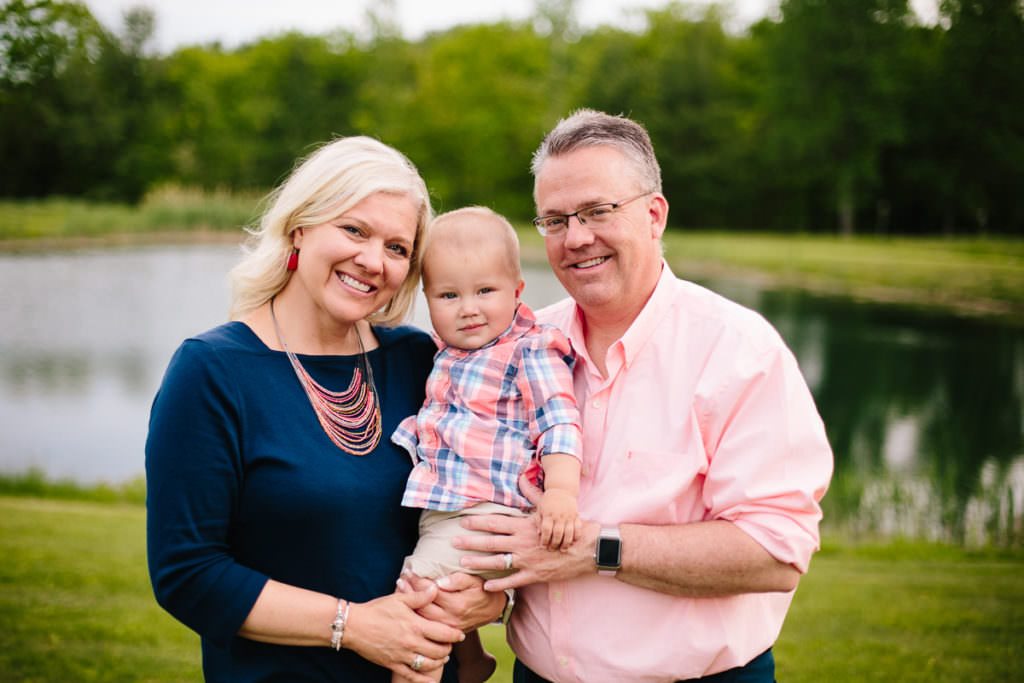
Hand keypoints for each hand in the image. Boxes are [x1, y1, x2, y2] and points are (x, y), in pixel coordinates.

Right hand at [343, 583, 463, 682]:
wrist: (354, 625)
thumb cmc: (376, 610)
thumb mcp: (399, 599)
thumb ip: (420, 596)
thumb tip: (436, 588)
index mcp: (415, 625)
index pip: (443, 633)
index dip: (455, 634)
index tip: (460, 634)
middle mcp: (411, 642)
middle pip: (439, 650)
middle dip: (449, 648)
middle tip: (451, 644)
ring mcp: (402, 655)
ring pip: (429, 664)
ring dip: (439, 661)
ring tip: (443, 656)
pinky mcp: (392, 665)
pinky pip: (412, 676)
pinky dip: (424, 679)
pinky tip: (432, 679)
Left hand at [398, 571, 504, 630]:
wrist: (493, 609)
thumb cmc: (482, 590)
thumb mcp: (473, 580)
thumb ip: (457, 580)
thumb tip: (439, 582)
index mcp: (457, 605)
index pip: (431, 591)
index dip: (418, 580)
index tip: (409, 571)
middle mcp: (450, 619)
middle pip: (423, 605)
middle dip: (409, 591)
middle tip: (400, 579)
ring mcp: (447, 628)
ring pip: (422, 617)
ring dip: (410, 603)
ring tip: (400, 589)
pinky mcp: (446, 632)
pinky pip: (426, 623)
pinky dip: (415, 612)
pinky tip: (408, 603)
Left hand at [454, 475, 597, 591]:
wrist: (587, 548)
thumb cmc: (568, 525)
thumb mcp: (549, 507)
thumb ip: (532, 493)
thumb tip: (522, 476)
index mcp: (524, 525)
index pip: (495, 522)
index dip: (477, 522)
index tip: (463, 521)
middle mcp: (521, 543)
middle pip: (490, 542)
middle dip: (470, 542)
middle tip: (454, 542)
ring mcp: (527, 561)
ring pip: (497, 562)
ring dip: (478, 563)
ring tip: (462, 564)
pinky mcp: (534, 575)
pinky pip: (512, 581)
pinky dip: (498, 585)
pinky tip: (486, 586)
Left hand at [536, 489, 580, 549]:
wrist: (561, 489)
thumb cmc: (548, 500)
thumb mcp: (540, 509)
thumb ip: (538, 521)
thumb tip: (539, 534)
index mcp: (548, 514)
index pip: (546, 530)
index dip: (544, 539)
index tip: (543, 545)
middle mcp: (559, 516)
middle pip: (557, 533)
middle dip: (554, 543)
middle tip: (552, 549)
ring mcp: (569, 516)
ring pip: (569, 532)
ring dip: (566, 543)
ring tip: (563, 549)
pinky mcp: (576, 515)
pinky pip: (578, 527)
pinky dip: (577, 535)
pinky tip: (573, 541)